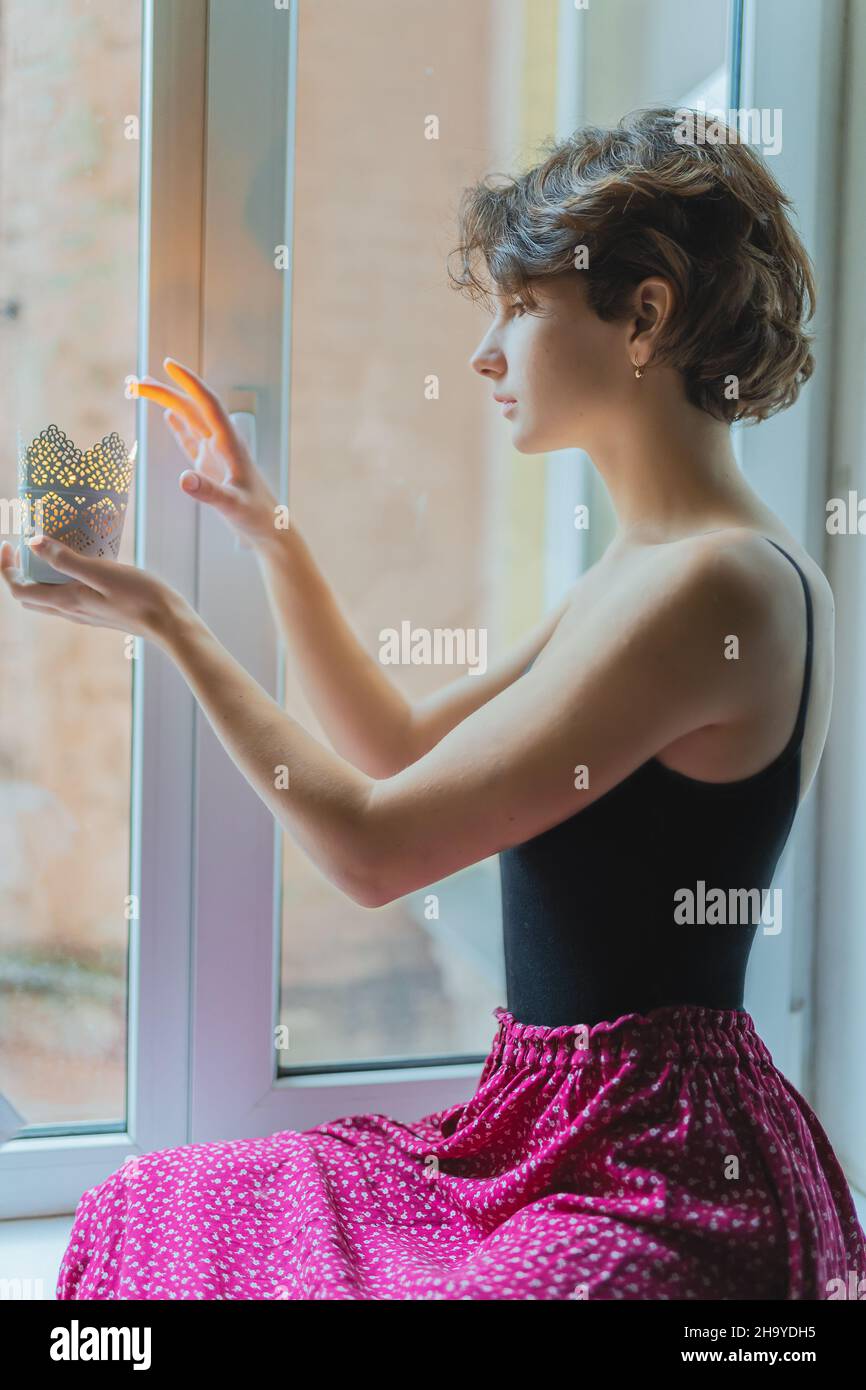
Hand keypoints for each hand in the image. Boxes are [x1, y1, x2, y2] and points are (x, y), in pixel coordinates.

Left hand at [0, 536, 182, 641]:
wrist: (169, 623)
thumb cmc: (140, 596)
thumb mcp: (101, 571)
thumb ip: (66, 559)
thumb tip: (32, 542)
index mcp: (66, 601)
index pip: (19, 590)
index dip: (7, 569)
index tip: (9, 544)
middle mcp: (71, 611)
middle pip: (29, 597)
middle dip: (18, 573)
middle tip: (22, 548)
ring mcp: (85, 614)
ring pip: (47, 599)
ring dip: (38, 578)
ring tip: (47, 552)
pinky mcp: (99, 612)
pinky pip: (66, 598)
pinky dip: (58, 582)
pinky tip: (77, 564)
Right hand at [134, 358, 280, 546]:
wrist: (269, 529)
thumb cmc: (257, 516)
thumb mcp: (232, 505)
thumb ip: (209, 492)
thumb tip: (183, 479)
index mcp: (230, 443)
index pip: (208, 404)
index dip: (189, 382)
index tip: (169, 364)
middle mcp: (223, 442)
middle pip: (192, 407)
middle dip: (165, 391)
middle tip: (136, 382)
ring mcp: (216, 453)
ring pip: (189, 420)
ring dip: (167, 403)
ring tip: (143, 389)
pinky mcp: (211, 465)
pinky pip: (192, 439)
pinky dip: (178, 426)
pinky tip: (168, 415)